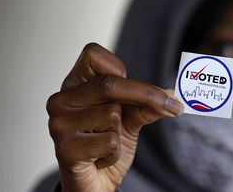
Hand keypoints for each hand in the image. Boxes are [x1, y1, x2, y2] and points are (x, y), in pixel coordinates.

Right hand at [46, 43, 182, 191]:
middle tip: (173, 106)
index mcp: (75, 84)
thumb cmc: (106, 143)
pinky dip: (114, 153)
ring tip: (104, 142)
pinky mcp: (65, 149)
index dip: (118, 68)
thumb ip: (146, 104)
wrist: (94, 181)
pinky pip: (110, 142)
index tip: (132, 83)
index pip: (93, 54)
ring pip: (112, 115)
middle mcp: (62, 100)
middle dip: (146, 95)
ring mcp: (59, 124)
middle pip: (109, 84)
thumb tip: (172, 94)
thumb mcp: (130, 118)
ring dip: (120, 133)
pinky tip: (100, 157)